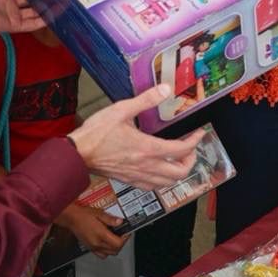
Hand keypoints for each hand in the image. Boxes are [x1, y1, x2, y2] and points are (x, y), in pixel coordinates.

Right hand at [57, 204, 126, 257]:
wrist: (71, 218)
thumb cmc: (82, 215)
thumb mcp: (99, 213)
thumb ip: (110, 219)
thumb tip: (120, 222)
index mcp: (101, 235)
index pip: (118, 243)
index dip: (125, 238)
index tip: (126, 232)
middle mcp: (97, 243)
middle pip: (115, 250)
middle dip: (121, 243)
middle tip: (123, 234)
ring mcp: (93, 247)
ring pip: (109, 253)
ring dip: (115, 248)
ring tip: (115, 239)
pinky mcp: (89, 247)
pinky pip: (101, 254)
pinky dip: (107, 251)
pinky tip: (106, 243)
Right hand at [68, 86, 203, 188]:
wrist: (78, 153)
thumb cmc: (97, 132)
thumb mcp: (122, 109)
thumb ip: (146, 100)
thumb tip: (166, 89)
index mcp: (148, 148)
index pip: (181, 150)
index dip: (195, 142)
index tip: (199, 133)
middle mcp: (147, 166)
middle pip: (180, 172)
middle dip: (191, 160)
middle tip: (190, 148)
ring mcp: (138, 176)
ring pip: (168, 183)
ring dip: (178, 172)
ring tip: (178, 160)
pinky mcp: (129, 180)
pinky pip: (153, 187)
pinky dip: (163, 181)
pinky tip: (160, 172)